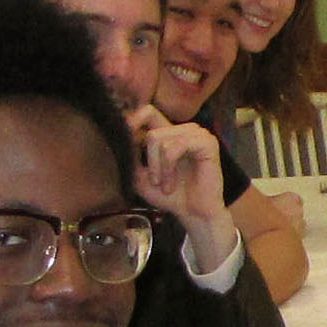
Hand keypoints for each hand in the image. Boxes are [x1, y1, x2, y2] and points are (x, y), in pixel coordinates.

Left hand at [125, 105, 234, 258]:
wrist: (194, 215)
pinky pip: (174, 147)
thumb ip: (130, 156)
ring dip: (159, 167)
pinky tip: (172, 183)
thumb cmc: (170, 197)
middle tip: (155, 182)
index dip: (133, 121)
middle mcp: (185, 129)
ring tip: (165, 185)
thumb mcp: (140, 176)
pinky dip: (168, 167)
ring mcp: (197, 134)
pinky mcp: (207, 143)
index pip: (148, 111)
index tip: (125, 141)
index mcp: (171, 132)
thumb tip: (119, 138)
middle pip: (152, 132)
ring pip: (160, 139)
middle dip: (149, 161)